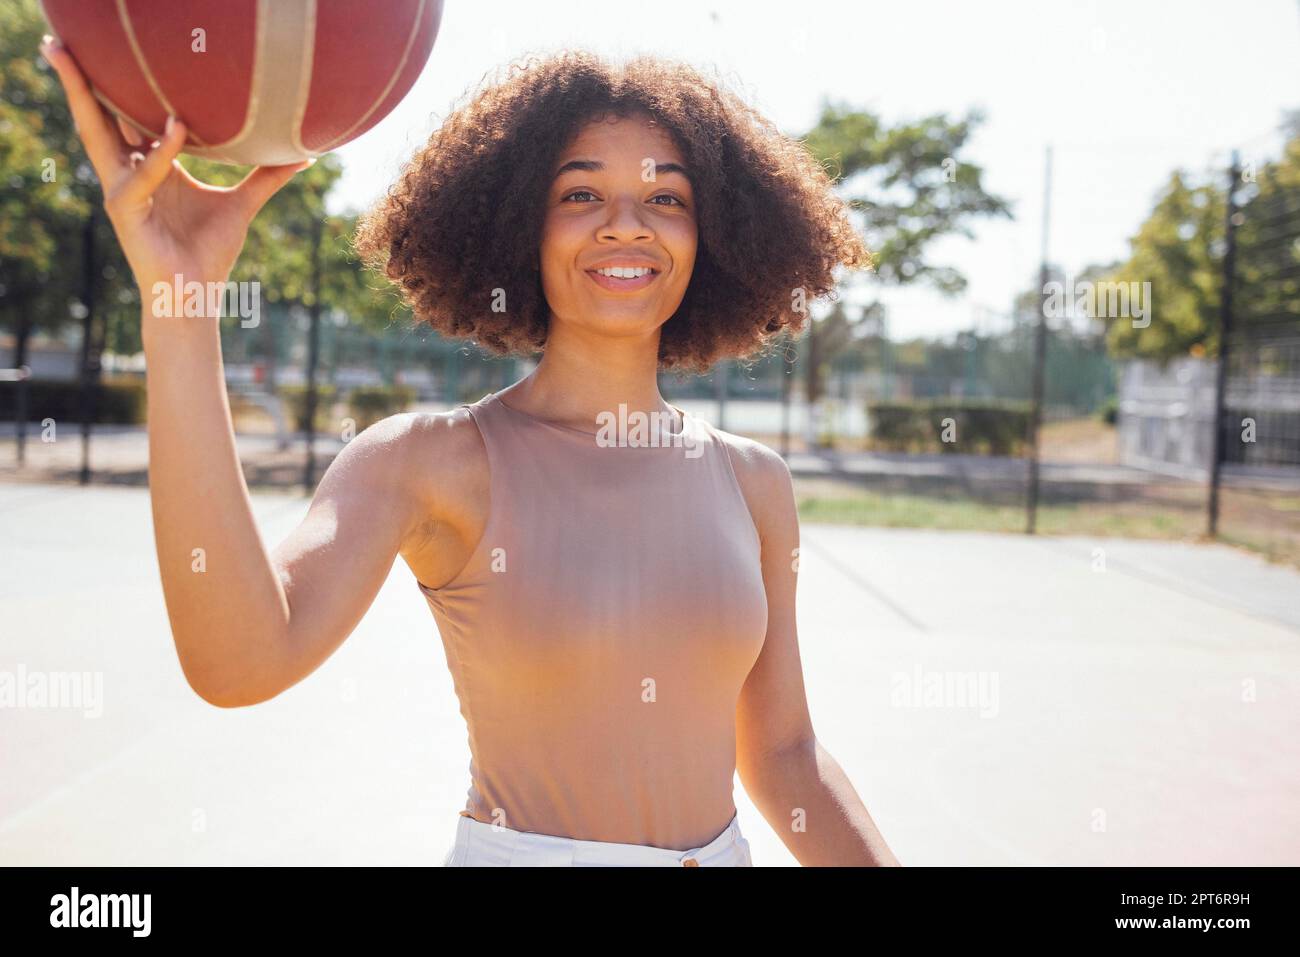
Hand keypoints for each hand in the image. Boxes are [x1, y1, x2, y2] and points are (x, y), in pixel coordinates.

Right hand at [39, 34, 313, 303]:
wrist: (197, 294)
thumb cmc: (212, 250)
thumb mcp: (243, 203)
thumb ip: (267, 175)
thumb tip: (305, 154)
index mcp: (149, 165)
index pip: (126, 117)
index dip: (117, 86)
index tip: (116, 51)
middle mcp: (129, 172)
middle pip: (98, 118)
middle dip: (78, 81)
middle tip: (59, 42)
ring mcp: (121, 189)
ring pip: (98, 135)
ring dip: (92, 100)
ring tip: (92, 64)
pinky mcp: (124, 210)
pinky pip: (141, 174)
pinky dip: (160, 152)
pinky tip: (177, 126)